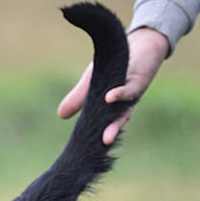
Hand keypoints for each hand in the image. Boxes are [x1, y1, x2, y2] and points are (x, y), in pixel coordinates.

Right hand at [56, 27, 171, 144]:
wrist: (138, 46)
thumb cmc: (114, 67)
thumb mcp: (91, 83)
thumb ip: (78, 98)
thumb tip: (61, 115)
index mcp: (110, 110)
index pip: (101, 127)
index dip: (94, 139)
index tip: (84, 152)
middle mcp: (122, 107)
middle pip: (113, 127)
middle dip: (105, 140)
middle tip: (95, 154)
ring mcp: (131, 96)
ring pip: (122, 114)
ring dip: (114, 126)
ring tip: (104, 139)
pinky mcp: (138, 82)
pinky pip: (128, 91)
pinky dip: (118, 94)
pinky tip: (108, 98)